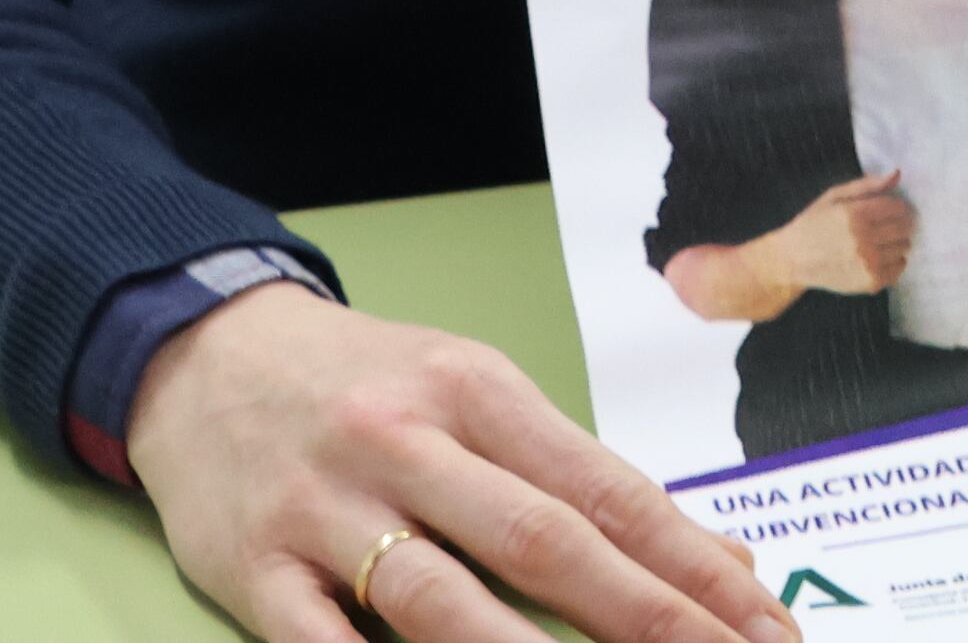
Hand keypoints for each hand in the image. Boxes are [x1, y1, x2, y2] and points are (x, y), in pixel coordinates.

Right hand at [123, 279, 783, 642]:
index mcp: (480, 393)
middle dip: (648, 619)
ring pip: (439, 599)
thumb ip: (576, 480)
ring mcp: (327, 509)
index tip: (765, 624)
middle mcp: (409, 443)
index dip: (692, 565)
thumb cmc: (366, 384)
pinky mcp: (252, 569)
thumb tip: (708, 560)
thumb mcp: (476, 398)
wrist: (202, 352)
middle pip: (544, 542)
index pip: (608, 491)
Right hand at [737, 167, 912, 307]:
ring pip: (903, 248)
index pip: (897, 208)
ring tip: (877, 242)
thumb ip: (867, 185)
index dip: (895, 207)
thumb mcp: (833, 196)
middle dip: (897, 224)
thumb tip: (897, 174)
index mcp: (854, 214)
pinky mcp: (868, 282)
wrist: (792, 261)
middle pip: (903, 228)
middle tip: (882, 227)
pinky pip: (898, 269)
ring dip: (895, 243)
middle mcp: (862, 239)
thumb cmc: (813, 224)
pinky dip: (894, 263)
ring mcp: (867, 263)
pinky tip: (878, 257)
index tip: (886, 211)